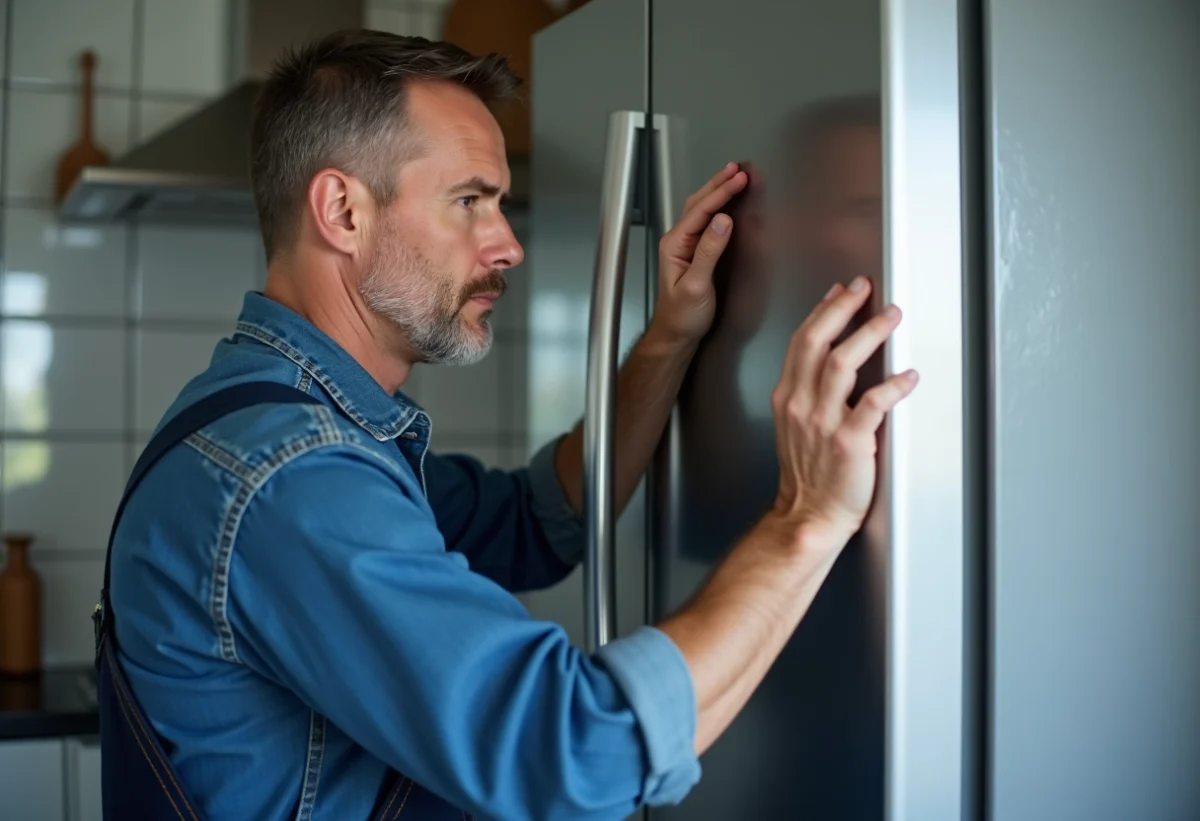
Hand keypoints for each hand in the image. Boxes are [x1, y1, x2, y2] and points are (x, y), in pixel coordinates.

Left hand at [648, 163, 748, 346]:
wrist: (676, 335)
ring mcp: (686, 246)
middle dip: (719, 184)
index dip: (721, 193)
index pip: (700, 211)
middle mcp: (678, 241)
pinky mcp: (696, 253)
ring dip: (718, 192)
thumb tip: (723, 221)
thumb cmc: (683, 315)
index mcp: (675, 245)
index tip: (739, 179)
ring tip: (734, 176)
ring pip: (701, 210)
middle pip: (698, 204)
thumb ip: (709, 252)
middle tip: (739, 169)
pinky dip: (719, 207)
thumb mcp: (697, 286)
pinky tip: (728, 201)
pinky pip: (707, 222)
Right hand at [770, 277, 917, 543]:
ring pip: (843, 363)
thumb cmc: (807, 476)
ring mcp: (823, 422)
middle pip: (817, 342)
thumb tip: (832, 363)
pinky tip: (909, 376)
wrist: (808, 515)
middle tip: (864, 289)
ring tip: (891, 317)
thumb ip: (808, 394)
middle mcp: (801, 404)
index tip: (840, 292)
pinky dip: (893, 386)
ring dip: (870, 334)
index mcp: (787, 397)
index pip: (802, 342)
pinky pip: (873, 404)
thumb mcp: (794, 426)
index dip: (823, 312)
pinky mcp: (849, 442)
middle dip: (842, 309)